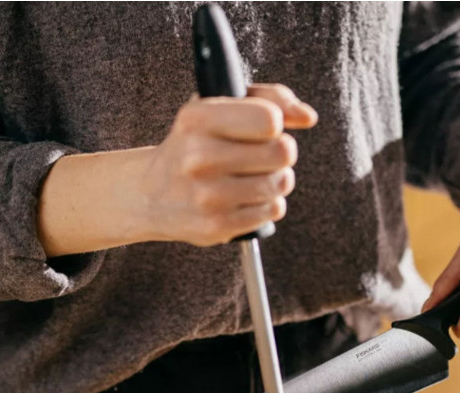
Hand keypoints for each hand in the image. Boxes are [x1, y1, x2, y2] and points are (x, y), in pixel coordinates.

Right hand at [136, 84, 316, 246]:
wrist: (151, 195)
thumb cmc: (194, 145)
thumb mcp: (218, 107)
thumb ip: (269, 99)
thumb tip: (307, 118)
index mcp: (197, 119)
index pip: (269, 119)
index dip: (275, 124)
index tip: (263, 129)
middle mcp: (199, 157)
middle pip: (282, 152)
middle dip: (281, 153)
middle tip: (263, 157)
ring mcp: (208, 196)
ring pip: (281, 183)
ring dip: (277, 180)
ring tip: (253, 178)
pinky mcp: (217, 226)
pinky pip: (272, 210)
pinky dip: (268, 204)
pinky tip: (246, 199)